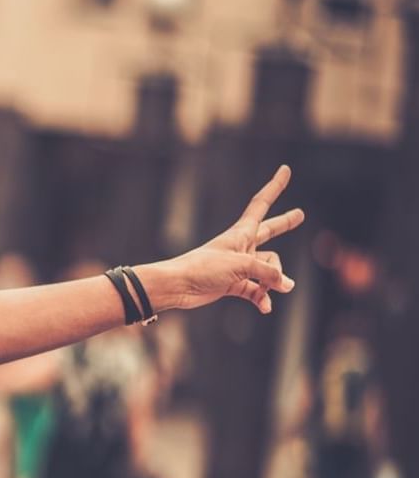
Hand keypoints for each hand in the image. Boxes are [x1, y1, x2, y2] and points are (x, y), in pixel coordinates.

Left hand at [152, 166, 302, 314]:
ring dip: (272, 282)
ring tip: (274, 290)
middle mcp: (242, 247)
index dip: (275, 187)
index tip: (285, 169)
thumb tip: (288, 285)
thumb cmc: (204, 268)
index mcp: (241, 233)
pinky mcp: (233, 284)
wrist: (178, 286)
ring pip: (268, 270)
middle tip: (300, 215)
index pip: (261, 204)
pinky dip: (262, 299)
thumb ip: (269, 274)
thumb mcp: (241, 265)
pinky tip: (265, 308)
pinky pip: (256, 291)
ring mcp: (238, 266)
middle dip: (284, 224)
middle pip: (270, 232)